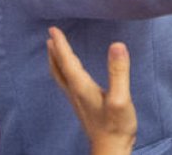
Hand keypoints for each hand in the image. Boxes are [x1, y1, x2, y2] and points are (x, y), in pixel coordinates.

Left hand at [47, 27, 136, 154]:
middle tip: (51, 36)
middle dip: (54, 51)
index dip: (61, 45)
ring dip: (57, 61)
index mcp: (82, 87)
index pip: (68, 62)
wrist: (110, 149)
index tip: (53, 29)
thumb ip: (119, 71)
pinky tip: (70, 72)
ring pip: (61, 77)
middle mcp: (76, 93)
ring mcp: (78, 100)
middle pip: (59, 69)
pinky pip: (67, 83)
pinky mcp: (83, 106)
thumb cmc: (116, 126)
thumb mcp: (121, 98)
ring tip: (54, 50)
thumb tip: (117, 45)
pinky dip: (64, 71)